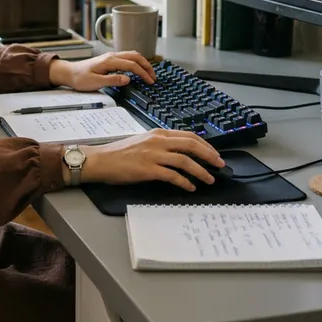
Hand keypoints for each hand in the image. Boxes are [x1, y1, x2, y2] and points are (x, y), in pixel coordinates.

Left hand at [49, 51, 154, 91]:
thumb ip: (112, 80)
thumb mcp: (95, 82)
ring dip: (142, 62)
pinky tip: (138, 69)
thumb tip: (128, 79)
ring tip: (149, 73)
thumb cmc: (80, 78)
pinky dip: (136, 61)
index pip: (132, 65)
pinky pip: (127, 57)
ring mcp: (111, 57)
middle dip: (147, 65)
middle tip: (154, 77)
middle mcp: (112, 56)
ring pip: (132, 55)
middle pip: (135, 56)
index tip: (150, 81)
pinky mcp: (110, 59)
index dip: (143, 73)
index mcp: (110, 61)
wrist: (69, 73)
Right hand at [79, 130, 225, 190]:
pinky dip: (185, 182)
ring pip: (185, 161)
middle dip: (209, 155)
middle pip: (191, 145)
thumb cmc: (120, 153)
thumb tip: (180, 153)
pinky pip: (173, 176)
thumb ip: (160, 144)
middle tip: (220, 165)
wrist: (102, 160)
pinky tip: (190, 187)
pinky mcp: (148, 169)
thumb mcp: (143, 142)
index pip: (188, 136)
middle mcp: (158, 141)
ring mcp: (153, 155)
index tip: (215, 154)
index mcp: (158, 133)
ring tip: (209, 179)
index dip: (205, 145)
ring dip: (201, 171)